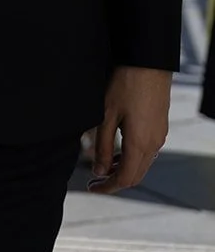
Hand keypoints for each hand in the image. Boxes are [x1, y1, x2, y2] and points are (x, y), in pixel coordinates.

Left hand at [88, 65, 171, 193]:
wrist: (149, 63)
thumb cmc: (125, 85)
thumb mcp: (107, 115)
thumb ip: (103, 145)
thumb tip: (99, 170)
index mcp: (140, 144)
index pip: (125, 179)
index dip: (107, 187)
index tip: (92, 188)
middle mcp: (154, 144)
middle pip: (135, 175)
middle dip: (114, 181)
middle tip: (94, 180)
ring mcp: (159, 135)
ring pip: (142, 164)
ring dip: (123, 169)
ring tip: (103, 166)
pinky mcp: (160, 127)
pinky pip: (147, 152)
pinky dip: (132, 158)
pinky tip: (118, 150)